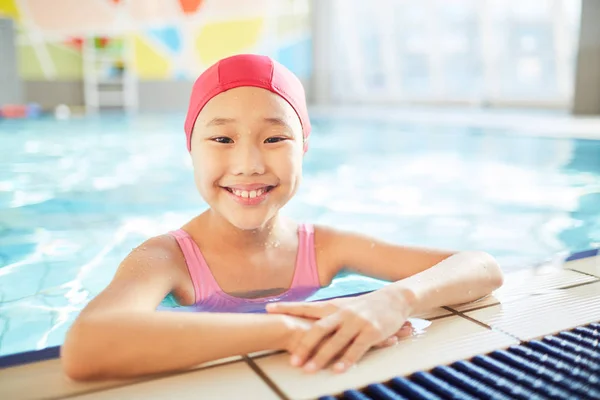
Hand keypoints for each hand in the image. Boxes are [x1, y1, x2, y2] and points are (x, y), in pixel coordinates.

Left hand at [266, 289, 412, 372]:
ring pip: (335, 341)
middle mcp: (342, 313)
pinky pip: (357, 348)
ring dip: (321, 356)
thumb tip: (306, 326)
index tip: (269, 309)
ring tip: (309, 369)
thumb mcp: (345, 307)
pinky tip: (338, 369)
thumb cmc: (366, 306)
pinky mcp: (372, 331)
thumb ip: (327, 317)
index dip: (287, 308)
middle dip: (303, 345)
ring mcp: (357, 322)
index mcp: (333, 306)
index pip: (306, 307)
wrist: (395, 298)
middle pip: (318, 329)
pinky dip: (346, 359)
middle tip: (292, 360)